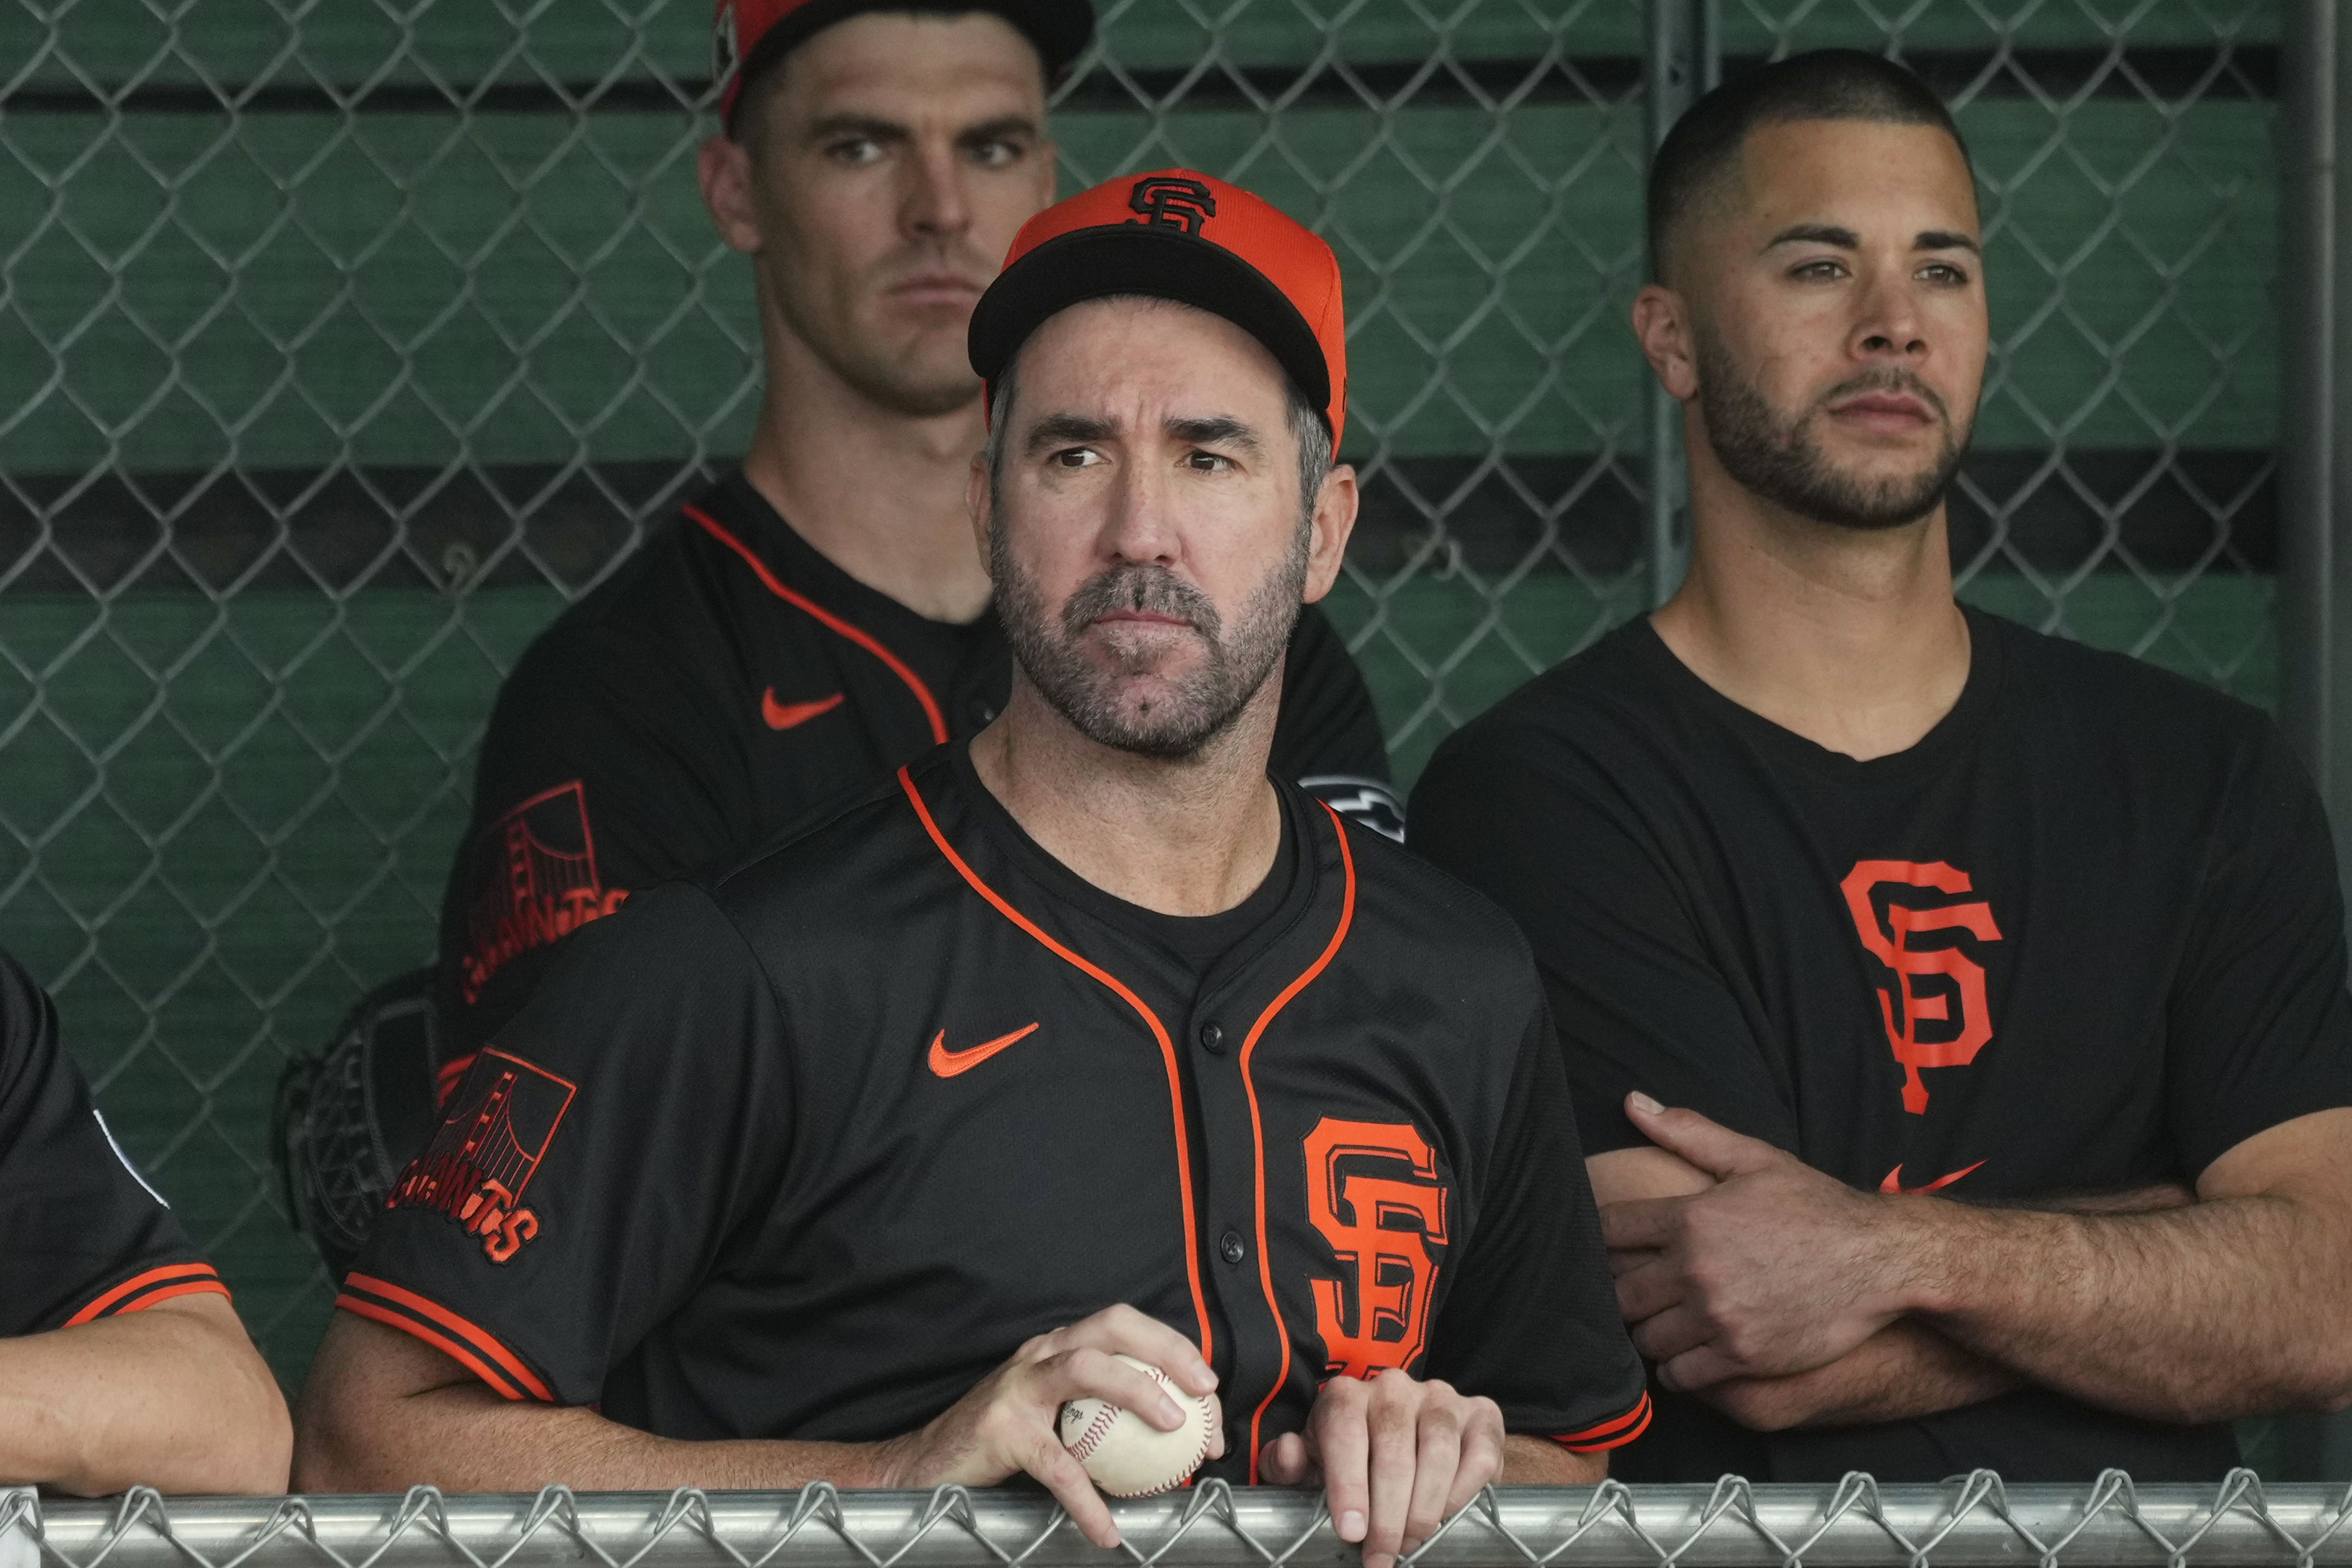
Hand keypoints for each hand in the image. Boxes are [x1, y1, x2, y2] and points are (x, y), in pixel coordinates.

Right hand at [877, 1304, 1222, 1547]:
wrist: (927, 1466)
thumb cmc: (1003, 1442)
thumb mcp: (1058, 1416)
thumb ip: (1103, 1413)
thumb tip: (1174, 1438)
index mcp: (1060, 1348)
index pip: (1126, 1328)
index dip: (1174, 1350)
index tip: (1208, 1392)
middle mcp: (1041, 1354)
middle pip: (1112, 1327)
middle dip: (1167, 1350)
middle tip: (1204, 1392)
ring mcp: (1018, 1387)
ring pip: (1086, 1370)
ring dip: (1138, 1393)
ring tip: (1174, 1430)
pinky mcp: (1001, 1429)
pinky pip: (1056, 1464)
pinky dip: (1087, 1498)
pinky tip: (1106, 1528)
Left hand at [1260, 1370, 1502, 1567]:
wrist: (1400, 1439)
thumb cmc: (1350, 1458)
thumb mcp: (1312, 1463)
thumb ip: (1289, 1463)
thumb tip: (1289, 1454)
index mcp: (1346, 1396)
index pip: (1345, 1433)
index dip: (1348, 1486)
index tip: (1352, 1531)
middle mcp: (1394, 1387)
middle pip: (1394, 1451)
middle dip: (1388, 1515)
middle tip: (1382, 1555)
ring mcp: (1441, 1397)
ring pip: (1438, 1453)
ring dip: (1424, 1509)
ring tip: (1411, 1542)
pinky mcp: (1481, 1414)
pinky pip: (1479, 1455)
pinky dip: (1463, 1493)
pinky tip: (1444, 1515)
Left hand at [1602, 1094, 1919, 1391]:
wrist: (1881, 1260)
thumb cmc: (1817, 1206)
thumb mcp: (1754, 1159)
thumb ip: (1688, 1132)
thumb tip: (1632, 1102)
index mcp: (1691, 1218)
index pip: (1608, 1231)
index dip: (1604, 1240)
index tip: (1618, 1247)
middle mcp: (1697, 1270)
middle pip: (1619, 1293)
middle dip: (1625, 1291)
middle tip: (1641, 1289)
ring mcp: (1719, 1318)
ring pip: (1646, 1338)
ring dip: (1649, 1331)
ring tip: (1666, 1320)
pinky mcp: (1743, 1357)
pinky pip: (1681, 1375)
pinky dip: (1677, 1368)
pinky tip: (1690, 1352)